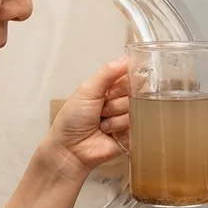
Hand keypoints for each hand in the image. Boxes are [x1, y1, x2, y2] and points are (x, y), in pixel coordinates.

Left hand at [45, 57, 130, 176]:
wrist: (70, 149)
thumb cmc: (72, 120)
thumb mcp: (87, 90)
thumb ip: (107, 73)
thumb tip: (126, 58)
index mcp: (109, 87)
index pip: (129, 75)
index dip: (126, 80)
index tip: (115, 87)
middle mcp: (120, 100)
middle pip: (135, 93)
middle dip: (116, 102)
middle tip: (102, 108)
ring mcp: (126, 117)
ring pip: (136, 109)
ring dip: (116, 117)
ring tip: (102, 124)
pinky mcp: (131, 134)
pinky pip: (137, 125)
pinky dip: (121, 129)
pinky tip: (109, 133)